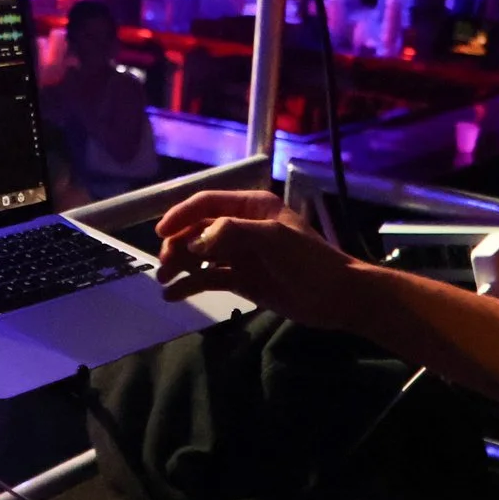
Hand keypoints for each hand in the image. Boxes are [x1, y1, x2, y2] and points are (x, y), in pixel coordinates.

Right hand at [152, 190, 367, 327]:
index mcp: (252, 207)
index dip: (182, 214)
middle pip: (198, 229)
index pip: (207, 202)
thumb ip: (233, 232)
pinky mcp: (242, 279)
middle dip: (178, 243)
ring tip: (164, 280)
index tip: (161, 231)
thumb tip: (195, 240)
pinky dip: (190, 285)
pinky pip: (209, 278)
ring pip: (200, 254)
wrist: (336, 297)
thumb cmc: (309, 260)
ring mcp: (241, 254)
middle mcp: (242, 226)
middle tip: (165, 263)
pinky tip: (174, 295)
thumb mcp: (273, 238)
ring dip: (179, 265)